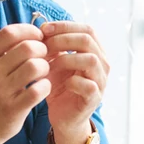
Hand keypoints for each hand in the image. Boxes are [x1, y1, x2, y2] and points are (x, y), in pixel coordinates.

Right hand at [0, 24, 50, 143]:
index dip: (29, 31)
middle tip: (43, 57)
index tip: (38, 37)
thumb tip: (32, 31)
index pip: (9, 33)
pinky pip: (39, 89)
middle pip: (27, 47)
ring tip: (42, 73)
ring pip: (35, 67)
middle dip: (42, 49)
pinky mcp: (13, 109)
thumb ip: (4, 50)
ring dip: (45, 67)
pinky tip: (42, 88)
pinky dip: (46, 86)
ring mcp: (1, 92)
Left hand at [40, 21, 109, 143]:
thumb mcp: (54, 63)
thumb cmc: (59, 87)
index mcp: (95, 52)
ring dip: (66, 58)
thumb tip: (40, 27)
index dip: (65, 26)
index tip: (43, 29)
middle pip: (89, 40)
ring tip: (49, 64)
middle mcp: (102, 65)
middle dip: (63, 39)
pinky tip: (57, 83)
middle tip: (44, 45)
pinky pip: (88, 85)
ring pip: (91, 60)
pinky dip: (71, 81)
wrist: (63, 118)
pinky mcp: (94, 99)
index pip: (87, 29)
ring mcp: (100, 82)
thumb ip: (52, 46)